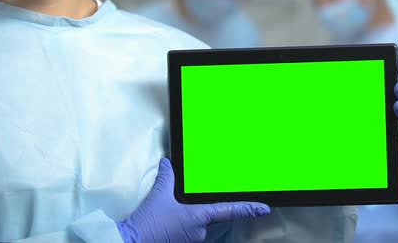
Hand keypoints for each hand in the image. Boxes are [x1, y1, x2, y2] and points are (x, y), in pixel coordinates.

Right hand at [117, 158, 270, 242]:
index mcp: (200, 217)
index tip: (265, 208)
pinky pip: (185, 234)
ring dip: (185, 221)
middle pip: (207, 218)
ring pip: (195, 227)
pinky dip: (178, 228)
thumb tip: (168, 163)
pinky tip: (164, 225)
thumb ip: (166, 178)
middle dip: (194, 212)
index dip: (249, 209)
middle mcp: (200, 231)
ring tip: (165, 218)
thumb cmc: (150, 220)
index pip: (230, 211)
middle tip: (175, 210)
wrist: (132, 241)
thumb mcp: (159, 195)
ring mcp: (192, 241)